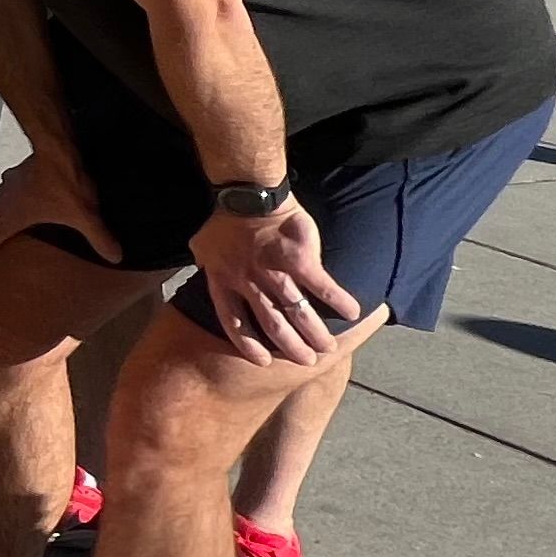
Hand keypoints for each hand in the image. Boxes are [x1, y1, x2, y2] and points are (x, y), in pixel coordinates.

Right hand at [0, 156, 118, 264]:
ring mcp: (9, 186)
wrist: (57, 146)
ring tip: (9, 224)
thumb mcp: (84, 214)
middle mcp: (6, 203)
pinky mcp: (18, 172)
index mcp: (15, 218)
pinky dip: (10, 197)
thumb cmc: (64, 178)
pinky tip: (25, 196)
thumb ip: (98, 238)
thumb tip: (114, 256)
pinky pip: (7, 188)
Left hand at [192, 195, 362, 365]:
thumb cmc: (224, 219)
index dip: (248, 345)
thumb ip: (206, 264)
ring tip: (328, 348)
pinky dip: (337, 300)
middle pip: (271, 325)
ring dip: (314, 333)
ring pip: (296, 313)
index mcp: (224, 282)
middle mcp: (249, 285)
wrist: (248, 194)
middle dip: (291, 347)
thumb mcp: (202, 246)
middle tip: (307, 361)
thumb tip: (205, 269)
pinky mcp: (299, 261)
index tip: (264, 362)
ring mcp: (274, 274)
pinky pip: (321, 287)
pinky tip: (352, 313)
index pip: (233, 323)